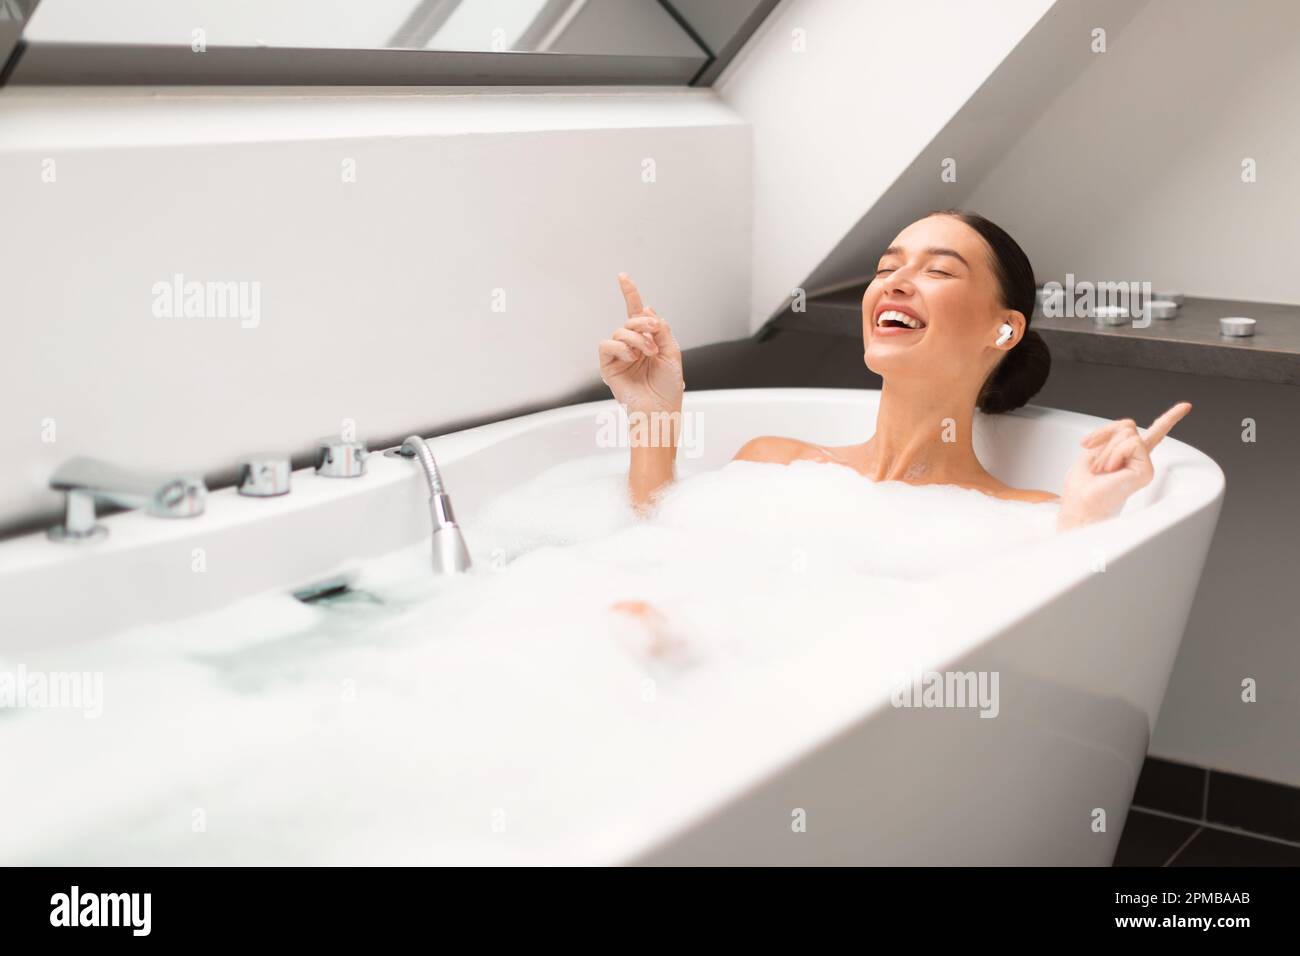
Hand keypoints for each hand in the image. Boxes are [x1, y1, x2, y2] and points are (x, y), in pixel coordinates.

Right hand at [598, 274, 683, 415]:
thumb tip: (647, 309)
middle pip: (630, 320)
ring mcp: (619, 356)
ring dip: (636, 338)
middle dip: (643, 322)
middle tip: (654, 332)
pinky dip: (620, 347)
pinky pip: (606, 345)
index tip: (623, 277)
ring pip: (619, 331)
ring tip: (648, 352)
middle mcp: (632, 346)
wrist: (660, 409)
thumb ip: (661, 329)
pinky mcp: (608, 366)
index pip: (637, 314)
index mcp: (648, 341)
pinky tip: (631, 356)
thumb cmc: (668, 386)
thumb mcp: (672, 351)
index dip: (629, 293)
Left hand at [1058, 402, 1191, 529]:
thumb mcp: (1094, 448)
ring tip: (1104, 470)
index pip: (1152, 434)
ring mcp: (1145, 465)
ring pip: (1128, 433)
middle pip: (1128, 425)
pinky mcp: (1146, 471)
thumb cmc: (1082, 484)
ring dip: (1107, 449)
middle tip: (1096, 463)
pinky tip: (1112, 470)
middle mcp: (1140, 459)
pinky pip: (1132, 444)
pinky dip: (1115, 453)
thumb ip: (1113, 434)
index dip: (1169, 419)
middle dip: (1104, 437)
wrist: (1080, 504)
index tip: (1186, 406)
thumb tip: (1130, 426)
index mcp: (1129, 455)